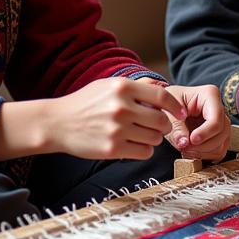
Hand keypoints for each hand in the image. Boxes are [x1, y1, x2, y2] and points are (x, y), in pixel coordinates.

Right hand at [48, 77, 185, 160]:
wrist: (57, 123)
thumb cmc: (86, 103)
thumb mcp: (109, 85)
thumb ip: (137, 86)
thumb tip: (163, 88)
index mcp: (123, 88)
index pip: (162, 98)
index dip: (176, 107)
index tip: (181, 114)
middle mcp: (122, 107)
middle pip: (162, 121)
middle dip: (163, 125)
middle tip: (154, 126)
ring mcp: (117, 129)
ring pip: (155, 138)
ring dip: (153, 138)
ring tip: (140, 134)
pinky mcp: (112, 149)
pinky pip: (144, 152)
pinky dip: (143, 150)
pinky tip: (133, 145)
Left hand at [164, 84, 229, 161]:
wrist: (167, 107)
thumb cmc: (168, 104)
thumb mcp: (168, 111)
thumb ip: (176, 127)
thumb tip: (184, 144)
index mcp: (210, 95)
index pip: (216, 118)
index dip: (205, 132)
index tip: (191, 140)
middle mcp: (219, 108)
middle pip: (222, 132)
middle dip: (204, 145)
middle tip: (185, 148)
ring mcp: (221, 123)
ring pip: (222, 143)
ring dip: (204, 152)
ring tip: (186, 150)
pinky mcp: (218, 136)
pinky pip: (219, 151)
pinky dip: (206, 155)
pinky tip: (192, 152)